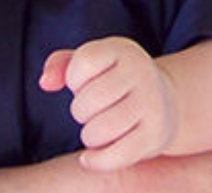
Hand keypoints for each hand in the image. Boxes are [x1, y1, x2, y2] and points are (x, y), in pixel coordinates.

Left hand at [39, 37, 177, 171]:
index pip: (85, 61)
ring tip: (97, 130)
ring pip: (101, 130)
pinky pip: (116, 155)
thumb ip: (60, 65)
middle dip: (80, 111)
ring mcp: (152, 102)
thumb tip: (46, 83)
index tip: (84, 84)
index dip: (74, 79)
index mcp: (123, 49)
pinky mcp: (156, 133)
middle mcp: (141, 71)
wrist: (165, 102)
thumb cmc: (115, 82)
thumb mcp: (91, 65)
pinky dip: (97, 161)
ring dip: (89, 136)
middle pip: (89, 100)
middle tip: (92, 112)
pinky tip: (91, 157)